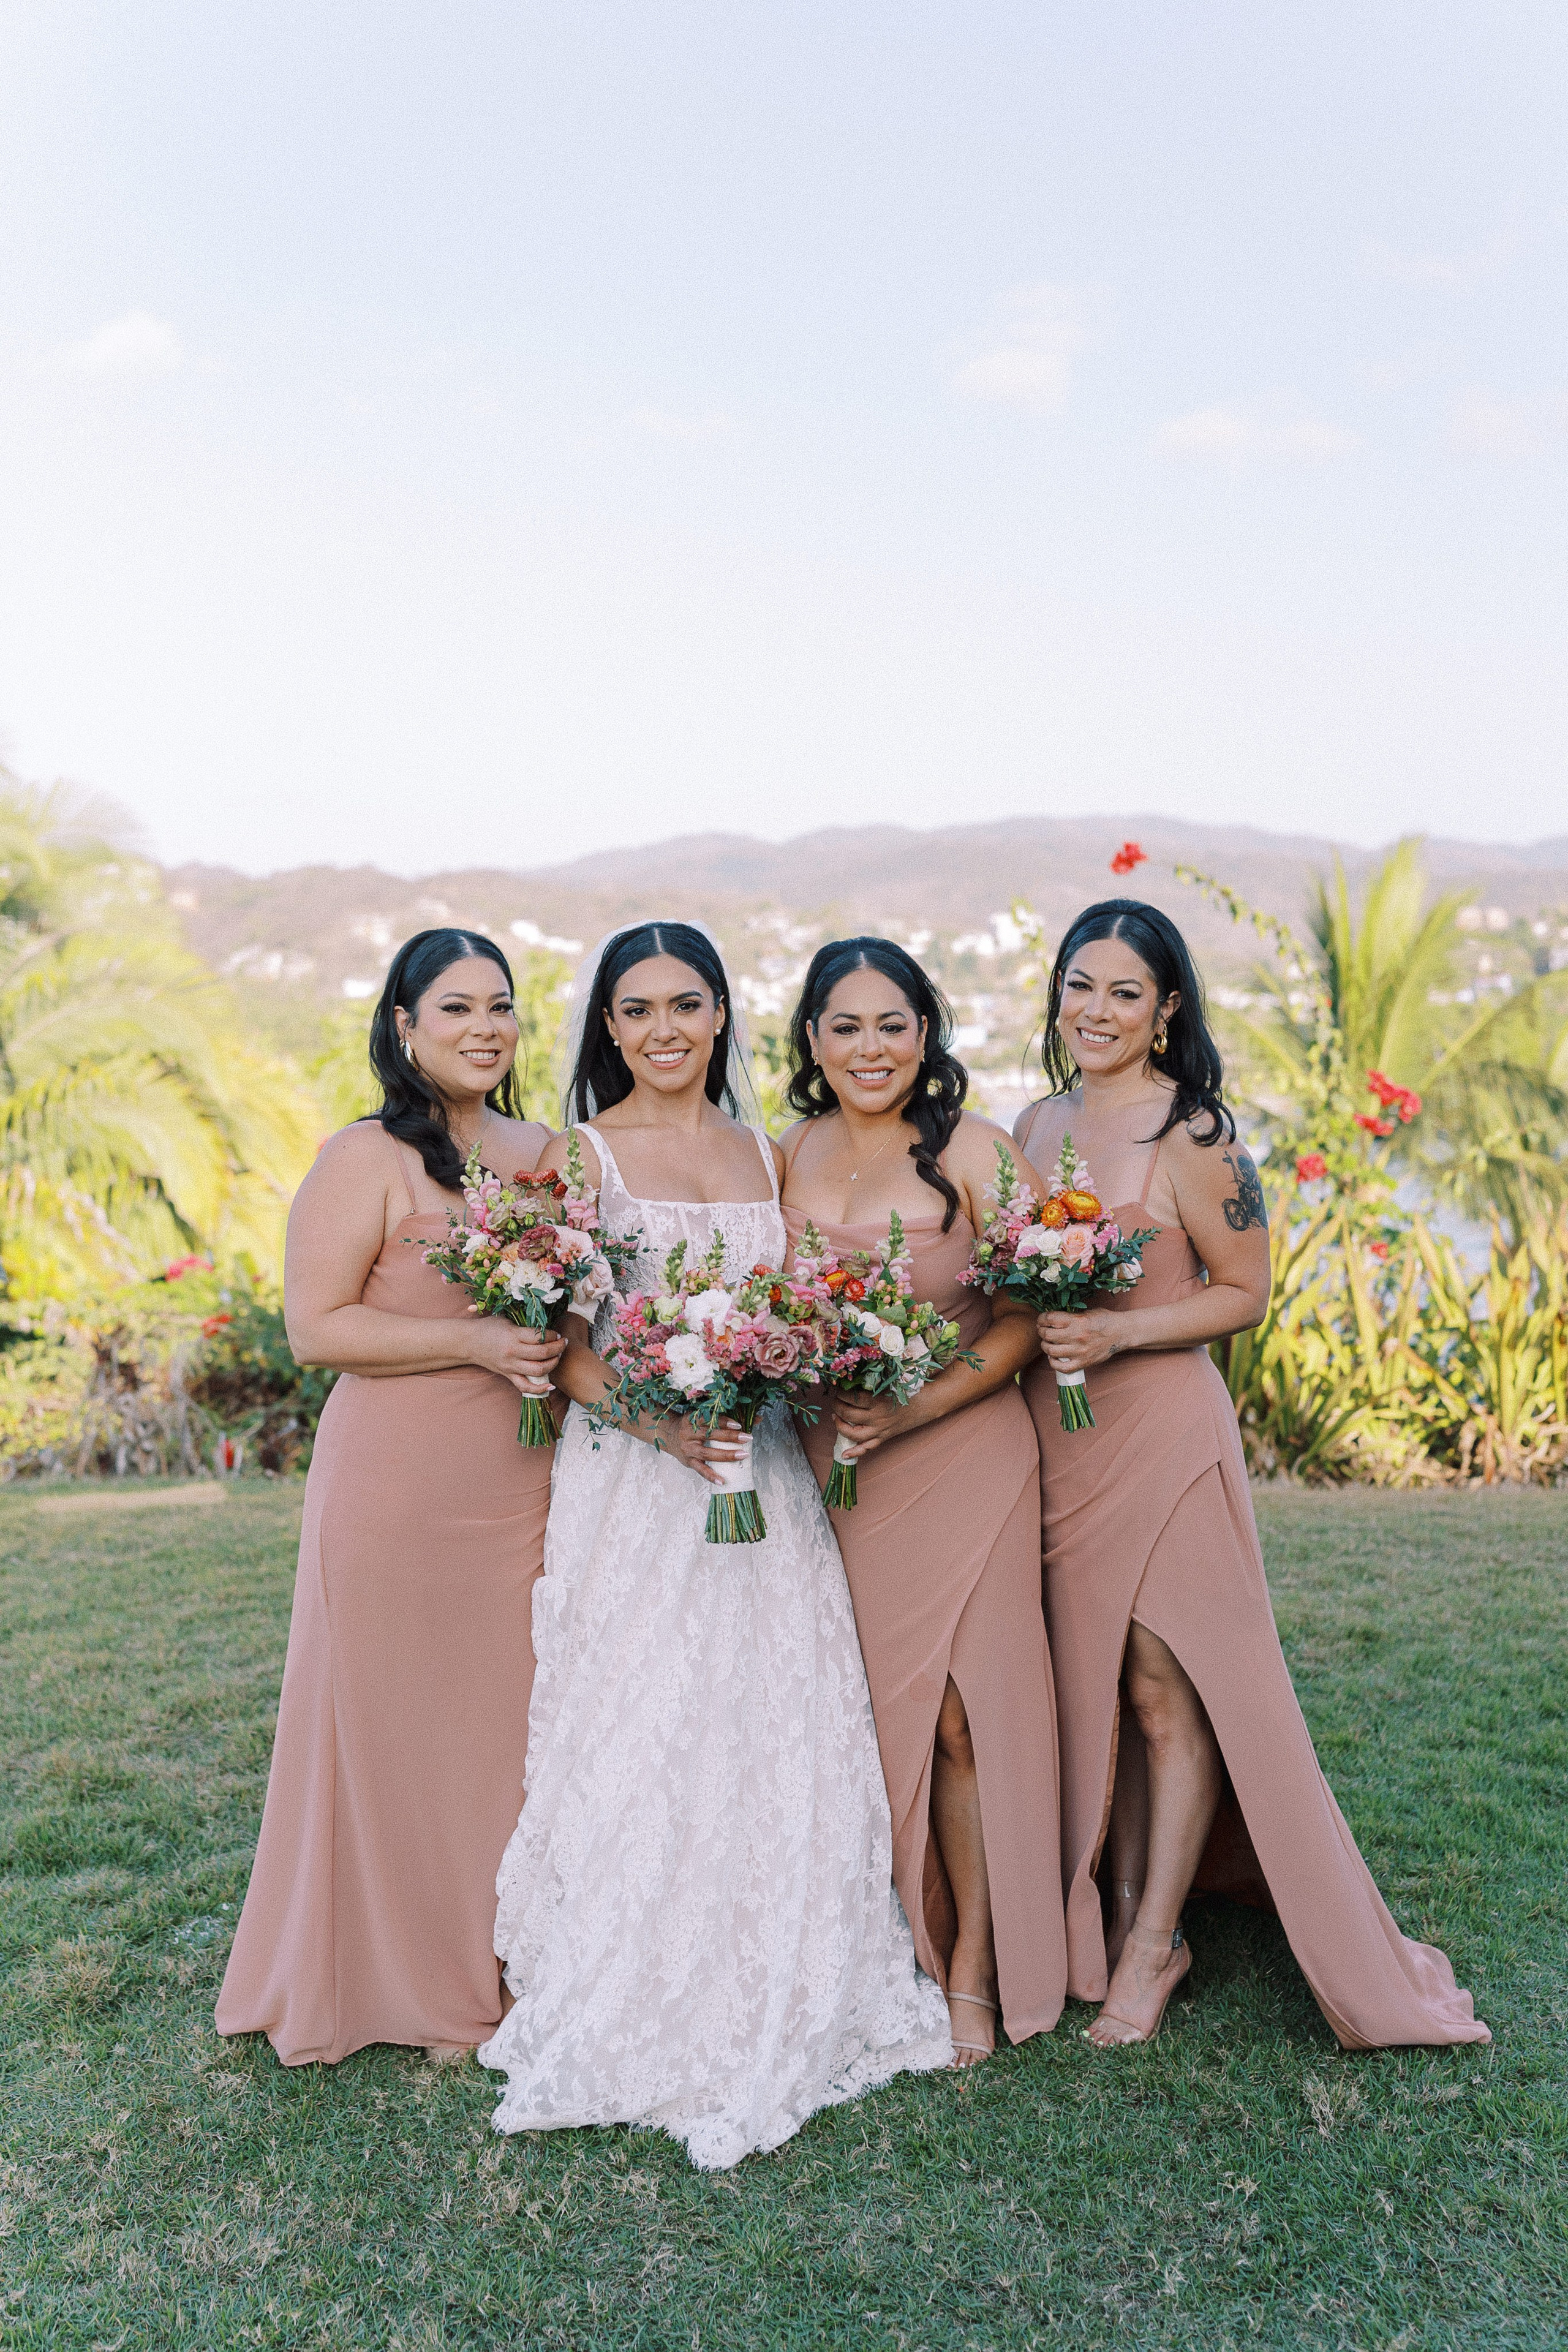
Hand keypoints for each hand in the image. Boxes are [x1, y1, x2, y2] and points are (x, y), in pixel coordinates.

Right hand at [466, 1317, 566, 1396]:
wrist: (468, 1342)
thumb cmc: (488, 1327)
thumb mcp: (507, 1320)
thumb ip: (525, 1324)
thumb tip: (546, 1326)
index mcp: (512, 1335)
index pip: (540, 1336)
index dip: (553, 1335)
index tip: (558, 1333)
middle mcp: (512, 1352)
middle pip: (542, 1353)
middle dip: (558, 1348)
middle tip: (563, 1343)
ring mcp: (510, 1366)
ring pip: (538, 1371)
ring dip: (553, 1364)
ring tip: (557, 1356)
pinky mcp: (508, 1375)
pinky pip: (525, 1387)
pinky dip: (539, 1389)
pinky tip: (551, 1385)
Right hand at [634, 1411, 749, 1485]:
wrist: (667, 1434)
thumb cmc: (691, 1425)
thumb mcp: (704, 1416)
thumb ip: (728, 1417)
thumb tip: (757, 1419)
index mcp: (694, 1419)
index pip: (710, 1419)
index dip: (724, 1421)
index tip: (738, 1425)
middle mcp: (689, 1433)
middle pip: (710, 1435)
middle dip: (730, 1437)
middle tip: (747, 1438)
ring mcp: (688, 1448)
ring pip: (707, 1453)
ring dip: (725, 1455)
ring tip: (742, 1455)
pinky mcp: (689, 1461)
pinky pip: (700, 1469)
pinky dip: (711, 1476)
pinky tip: (722, 1481)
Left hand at [830, 1389, 915, 1461]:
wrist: (926, 1404)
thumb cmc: (908, 1390)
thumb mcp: (889, 1384)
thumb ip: (871, 1385)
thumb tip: (851, 1382)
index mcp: (878, 1401)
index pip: (851, 1397)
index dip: (841, 1393)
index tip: (838, 1388)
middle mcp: (877, 1417)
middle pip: (848, 1414)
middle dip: (836, 1406)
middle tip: (834, 1400)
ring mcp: (880, 1430)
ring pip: (853, 1433)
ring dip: (839, 1426)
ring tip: (835, 1417)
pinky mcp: (884, 1437)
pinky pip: (867, 1448)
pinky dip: (855, 1452)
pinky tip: (844, 1454)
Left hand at [1037, 1309, 1125, 1373]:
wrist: (1121, 1333)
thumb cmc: (1105, 1320)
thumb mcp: (1087, 1312)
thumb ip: (1069, 1315)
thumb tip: (1051, 1318)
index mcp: (1077, 1320)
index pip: (1050, 1319)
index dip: (1042, 1318)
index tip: (1041, 1319)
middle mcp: (1077, 1336)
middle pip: (1047, 1335)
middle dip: (1041, 1331)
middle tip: (1042, 1330)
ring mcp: (1080, 1351)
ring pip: (1051, 1351)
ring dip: (1045, 1346)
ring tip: (1047, 1343)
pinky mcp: (1083, 1363)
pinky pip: (1062, 1367)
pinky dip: (1053, 1363)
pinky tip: (1053, 1357)